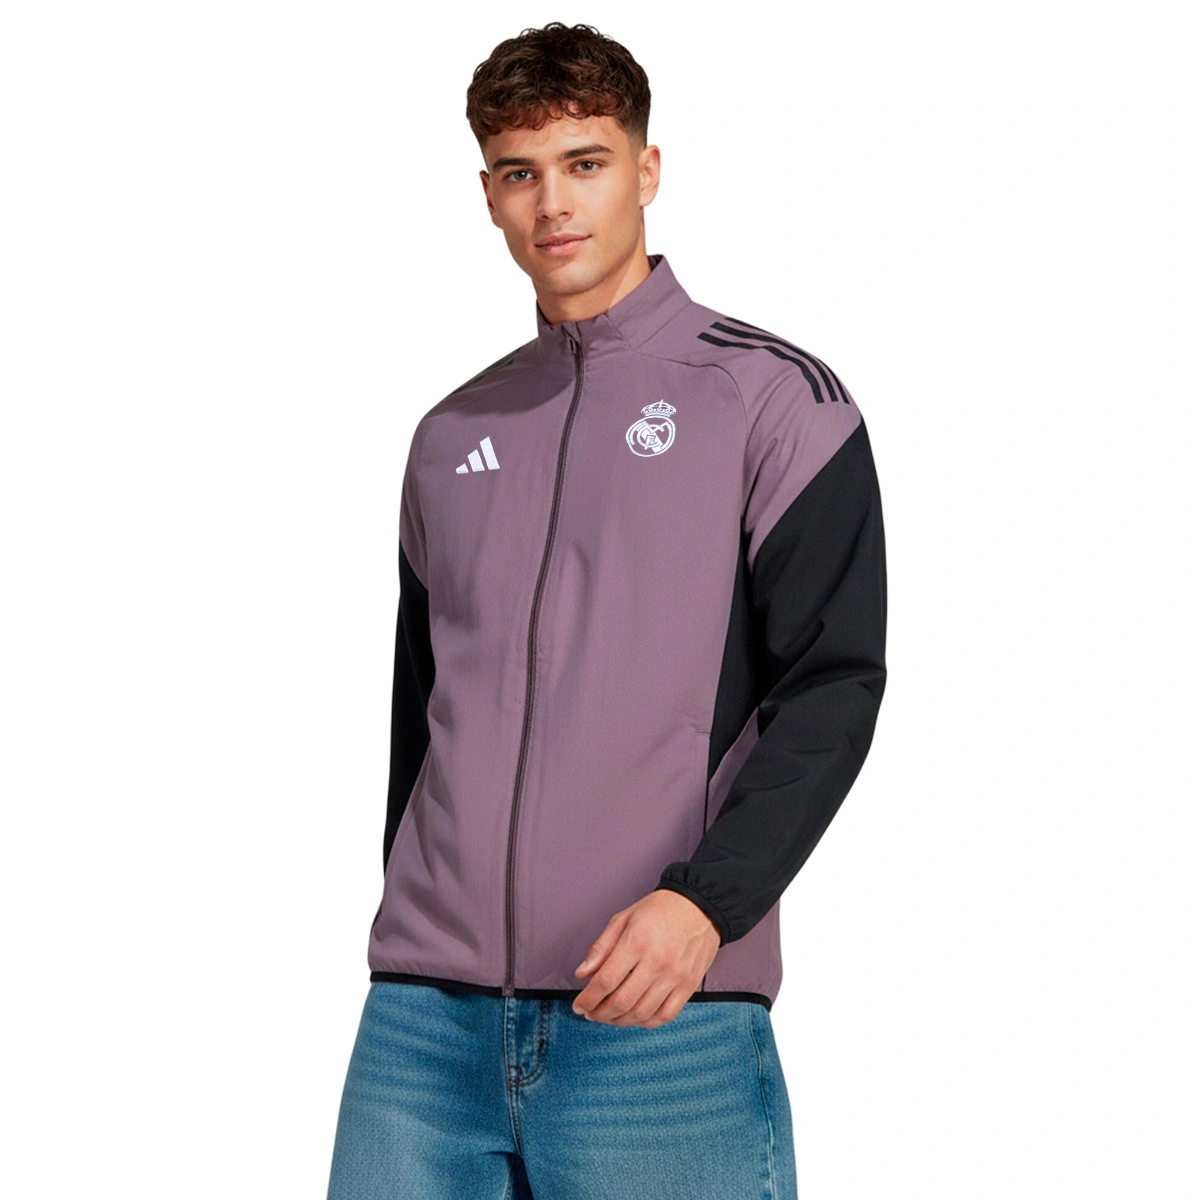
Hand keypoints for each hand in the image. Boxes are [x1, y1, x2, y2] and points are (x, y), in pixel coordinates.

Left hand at [571, 889, 722, 1027]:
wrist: (699, 906)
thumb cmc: (660, 910)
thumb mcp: (623, 919)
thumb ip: (601, 947)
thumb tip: (582, 974)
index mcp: (637, 942)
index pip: (605, 981)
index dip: (588, 999)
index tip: (578, 1006)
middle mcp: (656, 962)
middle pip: (621, 1002)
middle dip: (600, 1013)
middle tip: (591, 1013)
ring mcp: (675, 977)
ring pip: (641, 1013)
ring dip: (620, 1021)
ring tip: (609, 1016)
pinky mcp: (688, 986)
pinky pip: (665, 1015)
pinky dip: (646, 1022)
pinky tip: (635, 1016)